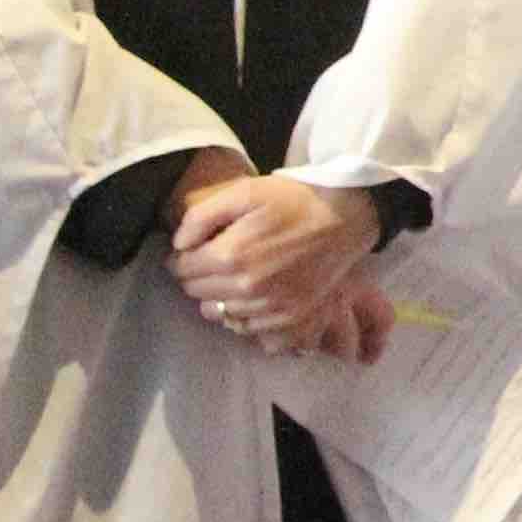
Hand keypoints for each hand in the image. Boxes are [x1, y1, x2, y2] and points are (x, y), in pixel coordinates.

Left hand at [169, 168, 397, 362]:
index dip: (182, 258)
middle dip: (198, 277)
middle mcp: (246, 288)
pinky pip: (248, 329)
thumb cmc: (292, 200)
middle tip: (212, 260)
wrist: (343, 219)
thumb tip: (178, 245)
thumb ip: (201, 216)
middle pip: (197, 294)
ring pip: (219, 315)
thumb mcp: (244, 192)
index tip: (193, 249)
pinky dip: (242, 315)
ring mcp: (269, 308)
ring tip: (233, 277)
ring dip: (218, 298)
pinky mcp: (289, 319)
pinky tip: (251, 296)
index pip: (182, 270)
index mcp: (230, 255)